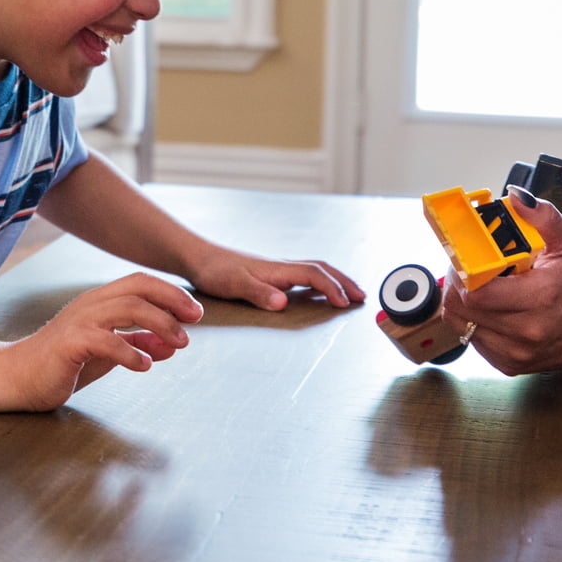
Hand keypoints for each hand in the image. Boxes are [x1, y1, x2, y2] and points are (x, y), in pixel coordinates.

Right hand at [5, 273, 204, 410]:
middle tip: (194, 323)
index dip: (171, 293)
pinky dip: (130, 351)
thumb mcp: (108, 352)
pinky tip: (144, 365)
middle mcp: (90, 304)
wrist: (18, 378)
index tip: (195, 313)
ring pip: (126, 308)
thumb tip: (171, 345)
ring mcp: (78, 321)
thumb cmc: (63, 363)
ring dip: (159, 324)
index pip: (141, 283)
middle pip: (138, 288)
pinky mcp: (68, 343)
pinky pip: (105, 340)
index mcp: (100, 301)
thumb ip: (137, 343)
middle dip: (172, 302)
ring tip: (177, 345)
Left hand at [186, 247, 365, 310]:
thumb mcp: (235, 285)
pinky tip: (318, 291)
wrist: (199, 259)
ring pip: (315, 271)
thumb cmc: (216, 272)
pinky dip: (320, 282)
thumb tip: (283, 302)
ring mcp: (278, 269)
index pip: (314, 276)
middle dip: (344, 282)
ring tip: (348, 294)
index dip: (332, 289)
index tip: (345, 303)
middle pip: (322, 270)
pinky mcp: (271, 274)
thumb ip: (259, 293)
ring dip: (335, 281)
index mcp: (279, 269)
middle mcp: (282, 267)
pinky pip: (304, 276)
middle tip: (362, 296)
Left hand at [442, 187, 561, 374]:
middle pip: (461, 309)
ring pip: (462, 325)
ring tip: (476, 285)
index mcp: (538, 299)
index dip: (462, 272)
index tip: (465, 257)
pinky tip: (489, 307)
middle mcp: (525, 332)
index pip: (476, 293)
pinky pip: (472, 340)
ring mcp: (515, 352)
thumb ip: (543, 217)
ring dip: (462, 302)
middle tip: (465, 267)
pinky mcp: (508, 364)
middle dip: (457, 283)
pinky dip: (473, 321)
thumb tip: (516, 197)